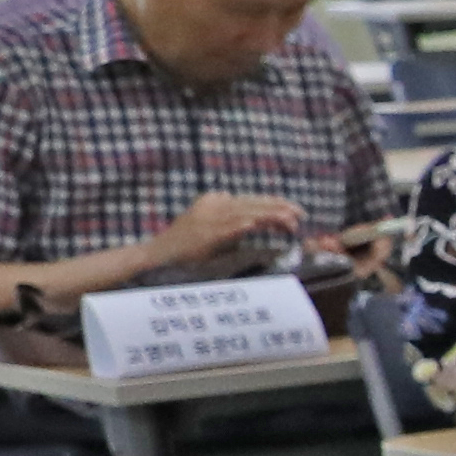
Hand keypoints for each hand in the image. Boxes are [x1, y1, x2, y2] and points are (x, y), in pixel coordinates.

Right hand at [143, 188, 297, 276]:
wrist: (154, 256)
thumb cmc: (183, 246)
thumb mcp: (207, 226)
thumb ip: (228, 219)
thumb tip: (254, 220)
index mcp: (212, 200)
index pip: (250, 199)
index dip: (274, 202)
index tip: (294, 208)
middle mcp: (211, 205)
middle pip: (252, 203)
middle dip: (279, 208)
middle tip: (301, 214)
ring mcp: (208, 219)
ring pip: (246, 213)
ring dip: (270, 216)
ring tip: (291, 221)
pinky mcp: (205, 235)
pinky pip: (229, 227)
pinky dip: (244, 224)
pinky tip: (259, 224)